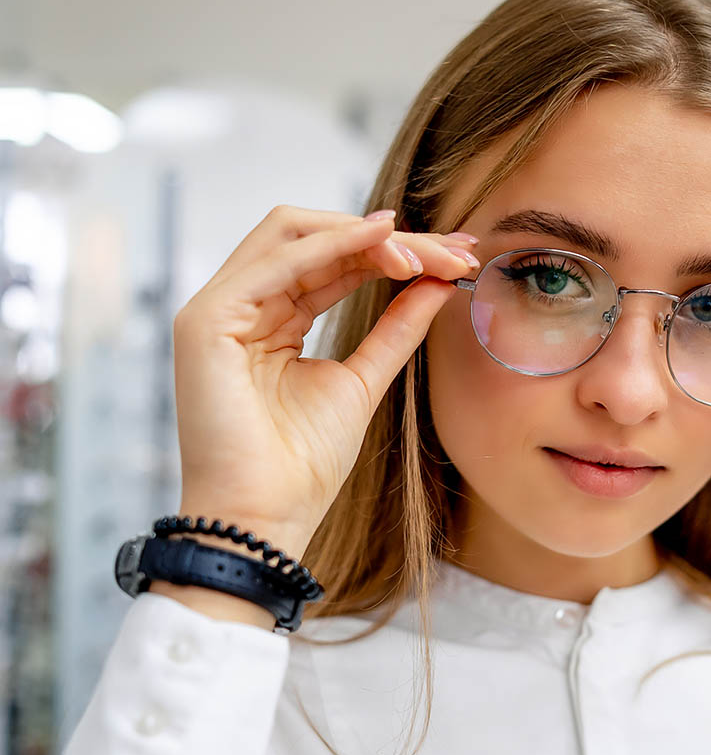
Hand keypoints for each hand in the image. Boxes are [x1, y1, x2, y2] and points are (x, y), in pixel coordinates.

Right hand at [172, 205, 479, 556]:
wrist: (265, 519)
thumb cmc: (303, 465)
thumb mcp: (364, 380)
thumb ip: (396, 328)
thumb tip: (439, 282)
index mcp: (269, 318)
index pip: (333, 260)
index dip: (395, 251)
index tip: (458, 256)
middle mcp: (240, 304)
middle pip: (318, 238)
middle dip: (392, 238)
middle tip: (456, 251)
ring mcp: (218, 308)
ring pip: (297, 235)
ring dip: (370, 237)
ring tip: (429, 255)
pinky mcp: (207, 318)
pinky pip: (278, 262)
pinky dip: (334, 243)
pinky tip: (385, 238)